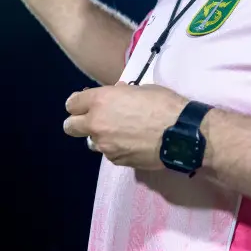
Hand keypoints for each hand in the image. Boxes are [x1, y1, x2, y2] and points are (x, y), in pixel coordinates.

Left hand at [62, 82, 188, 169]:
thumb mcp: (141, 90)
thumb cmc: (164, 104)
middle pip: (70, 126)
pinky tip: (133, 144)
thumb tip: (117, 96)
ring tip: (120, 134)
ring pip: (91, 142)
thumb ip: (121, 95)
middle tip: (95, 121)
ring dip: (100, 137)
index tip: (85, 104)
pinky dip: (117, 148)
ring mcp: (105, 145)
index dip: (79, 103)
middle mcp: (96, 123)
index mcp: (101, 100)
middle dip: (78, 123)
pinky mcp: (116, 160)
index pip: (72, 103)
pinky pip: (109, 153)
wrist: (181, 133)